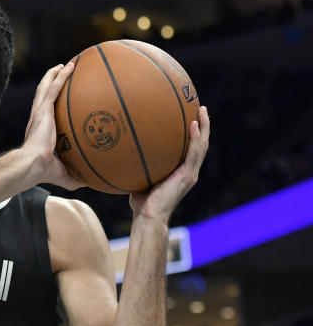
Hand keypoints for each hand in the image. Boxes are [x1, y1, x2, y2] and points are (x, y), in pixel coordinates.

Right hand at [22, 62, 82, 189]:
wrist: (32, 165)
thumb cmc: (44, 172)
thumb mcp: (64, 174)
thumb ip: (76, 176)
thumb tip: (91, 182)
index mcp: (40, 130)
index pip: (46, 112)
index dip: (51, 103)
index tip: (62, 97)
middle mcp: (38, 118)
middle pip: (44, 94)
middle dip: (52, 82)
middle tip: (63, 72)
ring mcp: (39, 112)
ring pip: (46, 86)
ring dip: (55, 74)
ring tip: (66, 65)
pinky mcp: (43, 110)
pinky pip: (53, 88)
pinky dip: (60, 76)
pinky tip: (70, 66)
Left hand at [130, 106, 209, 220]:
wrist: (148, 217)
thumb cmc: (141, 202)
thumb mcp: (140, 179)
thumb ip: (139, 166)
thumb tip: (122, 151)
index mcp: (181, 171)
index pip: (190, 149)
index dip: (194, 133)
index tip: (191, 116)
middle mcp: (189, 171)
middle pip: (200, 144)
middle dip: (203, 125)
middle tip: (200, 107)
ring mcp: (190, 174)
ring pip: (202, 146)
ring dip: (204, 127)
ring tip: (201, 110)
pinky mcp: (188, 176)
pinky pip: (193, 154)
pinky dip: (195, 139)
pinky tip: (193, 125)